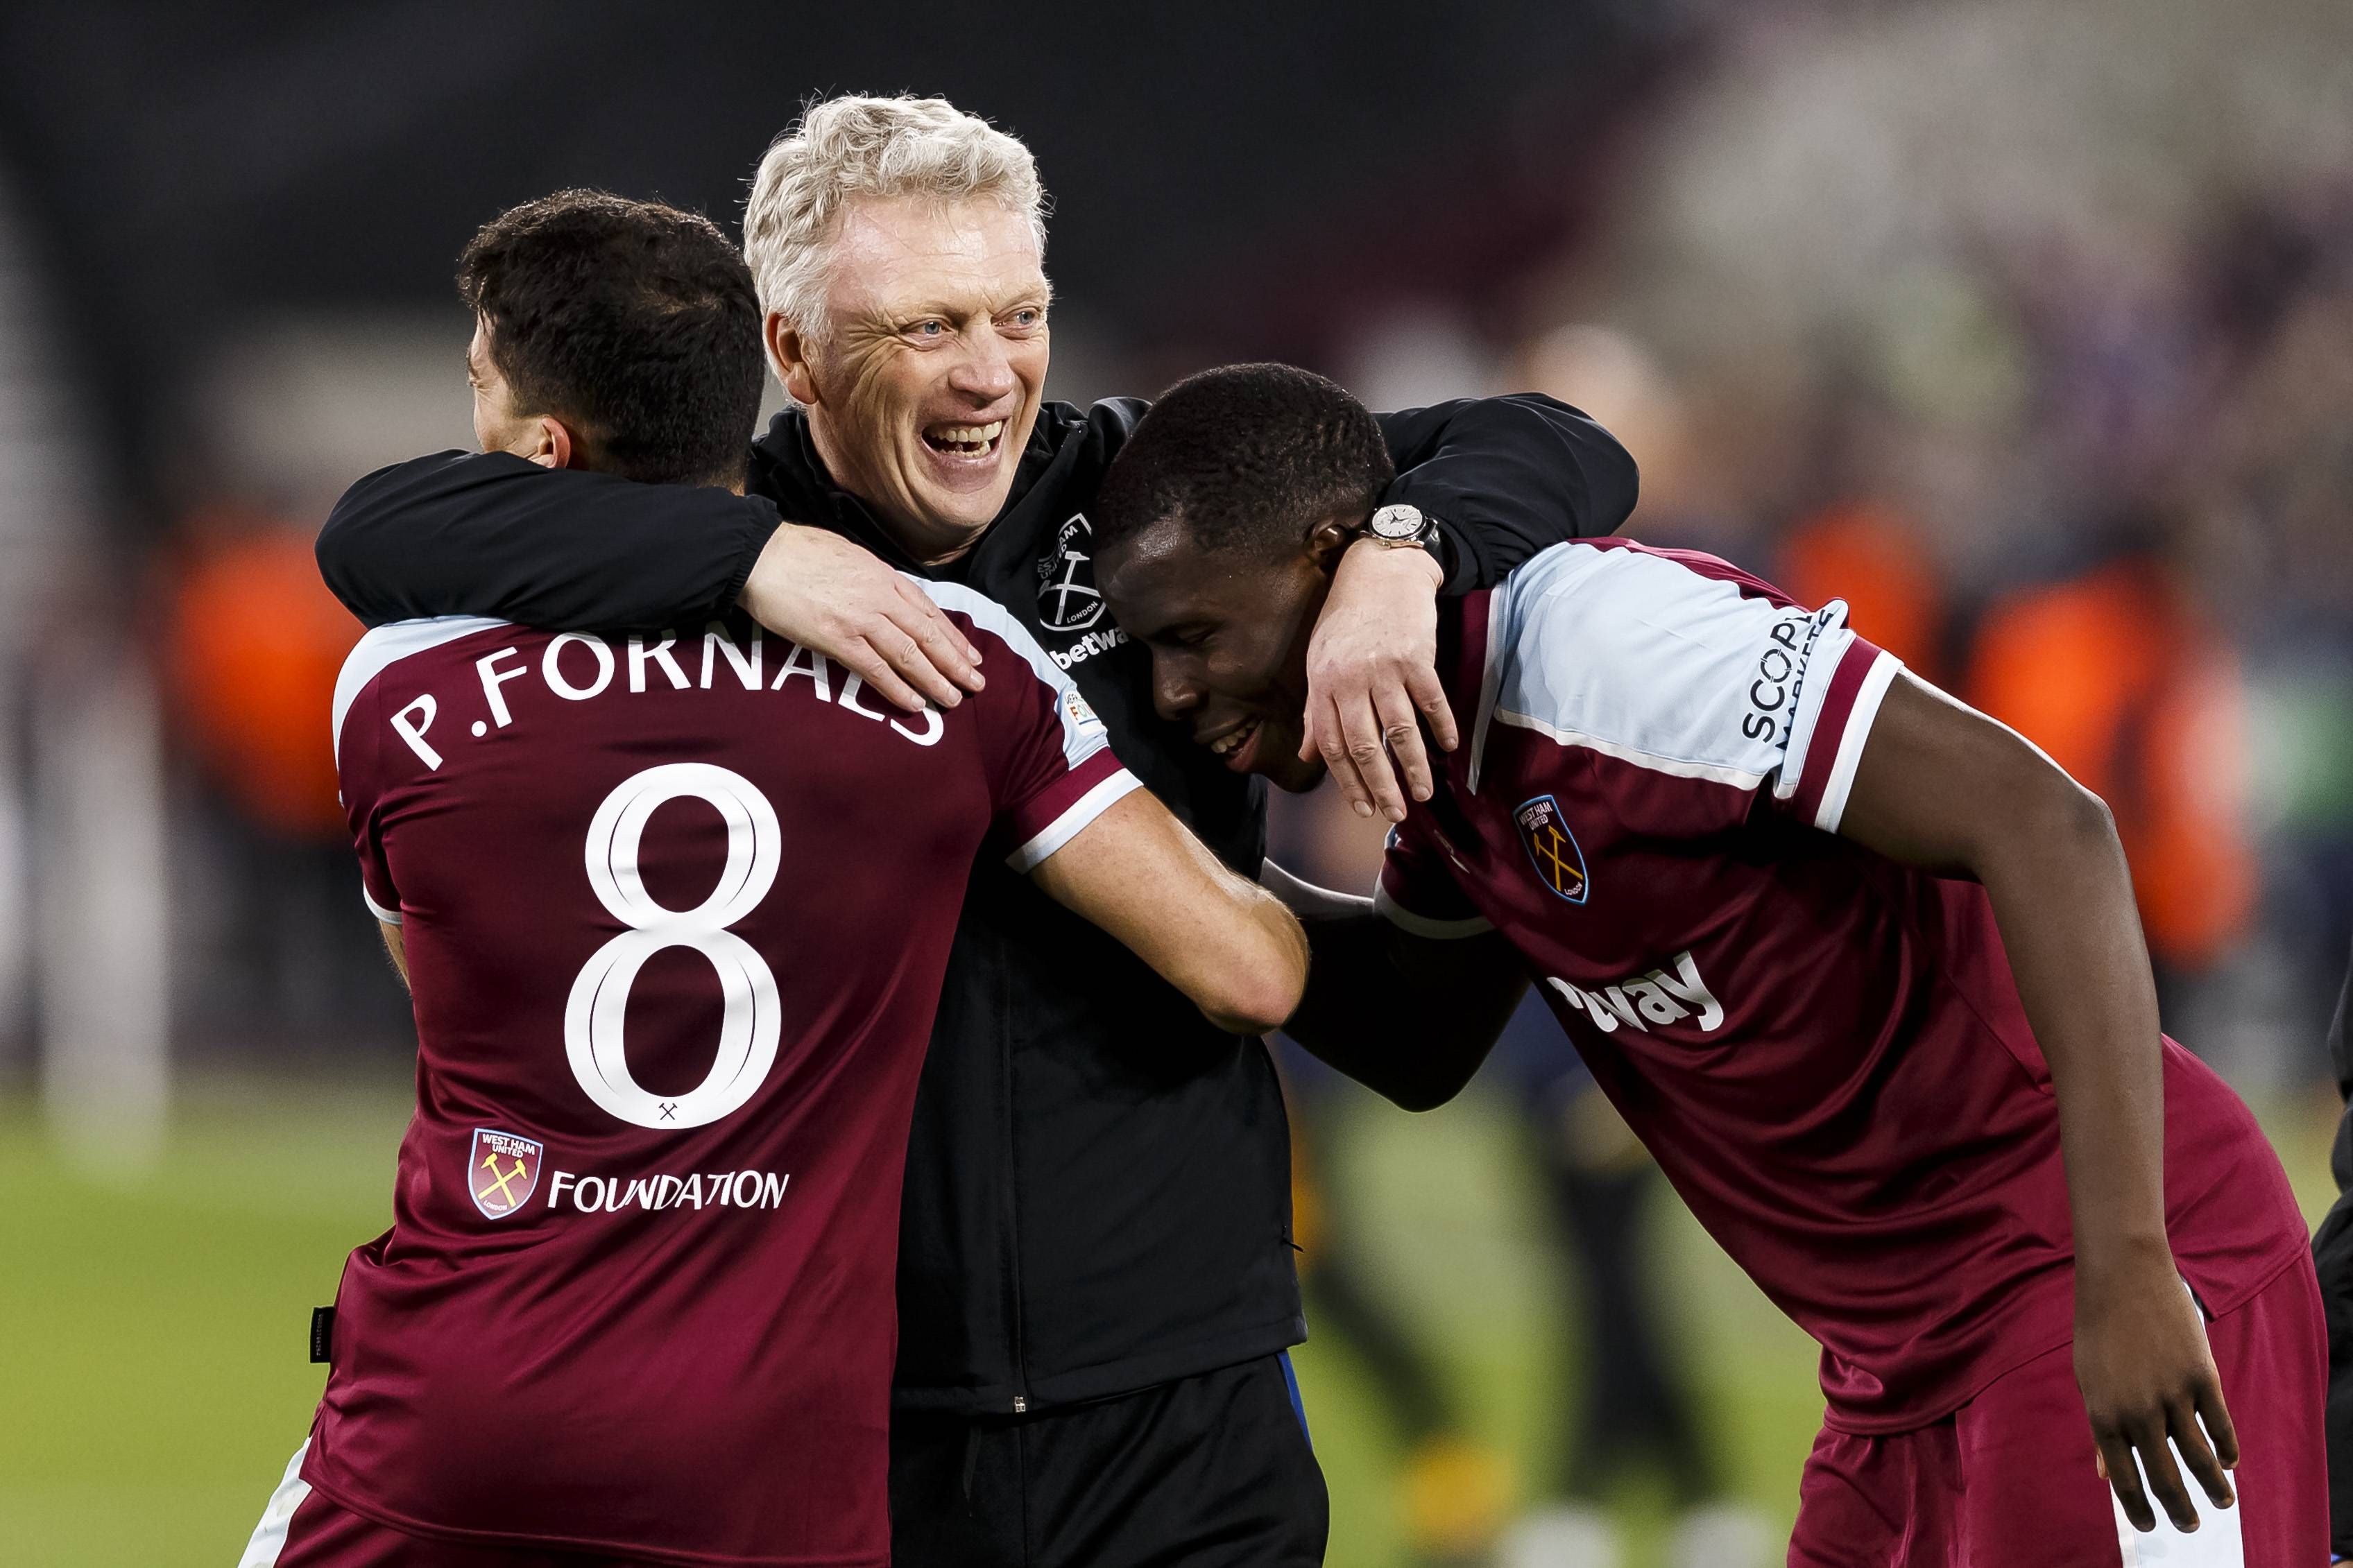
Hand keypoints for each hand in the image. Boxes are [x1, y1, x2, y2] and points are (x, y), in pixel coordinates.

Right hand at [739, 524, 984, 712]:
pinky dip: (897, 688)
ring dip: (935, 679)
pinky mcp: (837, 638)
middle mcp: (879, 597)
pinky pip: (875, 668)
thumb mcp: (849, 556)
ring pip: (909, 654)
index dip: (953, 636)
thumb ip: (872, 578)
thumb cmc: (799, 552)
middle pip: (927, 634)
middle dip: (956, 661)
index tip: (972, 655)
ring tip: (954, 699)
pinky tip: (914, 703)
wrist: (761, 554)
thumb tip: (886, 594)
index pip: (928, 611)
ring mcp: (860, 618)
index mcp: (883, 576)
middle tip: (977, 684)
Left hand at [1298, 538, 1456, 822]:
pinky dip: (1442, 728)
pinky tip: (1449, 749)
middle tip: (1395, 815)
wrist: (1380, 569)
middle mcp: (1350, 679)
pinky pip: (1431, 702)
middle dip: (1381, 786)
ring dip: (1414, 768)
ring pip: (1400, 731)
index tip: (1362, 808)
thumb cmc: (1346, 619)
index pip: (1333, 746)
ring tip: (1424, 794)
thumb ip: (1314, 710)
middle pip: (1366, 746)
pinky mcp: (1416, 656)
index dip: (1347, 782)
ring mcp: (1384, 668)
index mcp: (1323, 684)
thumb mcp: (1318, 661)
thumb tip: (1307, 756)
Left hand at [2075, 1251, 2237, 1533]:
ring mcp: (2172, 1395)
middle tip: (2191, 1526)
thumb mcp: (2088, 1379)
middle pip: (2165, 1477)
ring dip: (2213, 1488)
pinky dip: (2227, 1448)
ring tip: (2222, 1503)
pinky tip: (2229, 1461)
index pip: (2123, 1478)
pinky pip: (2220, 1425)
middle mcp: (2137, 1412)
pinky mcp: (2203, 1377)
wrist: (2123, 1276)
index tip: (2149, 1526)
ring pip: (2200, 1458)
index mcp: (2102, 1414)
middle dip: (2179, 1509)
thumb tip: (2104, 1475)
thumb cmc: (2099, 1328)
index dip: (2139, 1507)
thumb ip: (2100, 1428)